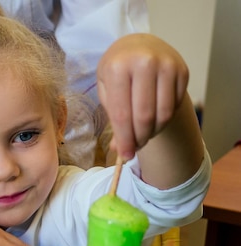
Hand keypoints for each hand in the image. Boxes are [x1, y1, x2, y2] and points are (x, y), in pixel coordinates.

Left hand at [97, 33, 188, 160]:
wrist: (139, 45)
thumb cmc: (118, 68)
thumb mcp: (105, 87)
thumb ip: (112, 117)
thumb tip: (119, 150)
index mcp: (118, 67)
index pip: (122, 114)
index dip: (124, 139)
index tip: (125, 156)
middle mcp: (144, 63)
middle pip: (144, 116)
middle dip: (139, 138)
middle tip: (134, 148)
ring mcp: (167, 65)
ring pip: (163, 114)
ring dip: (153, 132)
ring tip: (143, 134)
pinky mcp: (182, 70)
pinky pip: (175, 106)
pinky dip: (164, 120)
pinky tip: (154, 120)